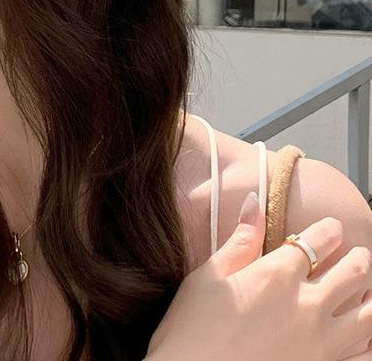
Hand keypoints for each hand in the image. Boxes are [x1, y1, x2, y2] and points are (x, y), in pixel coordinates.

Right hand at [146, 191, 371, 360]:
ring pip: (370, 314)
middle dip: (359, 258)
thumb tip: (254, 201)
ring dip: (370, 296)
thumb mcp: (208, 277)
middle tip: (357, 254)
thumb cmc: (193, 330)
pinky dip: (368, 343)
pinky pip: (364, 355)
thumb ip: (240, 241)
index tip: (332, 228)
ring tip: (365, 290)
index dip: (330, 230)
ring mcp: (322, 344)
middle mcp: (307, 306)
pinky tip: (362, 336)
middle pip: (354, 272)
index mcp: (276, 275)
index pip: (318, 240)